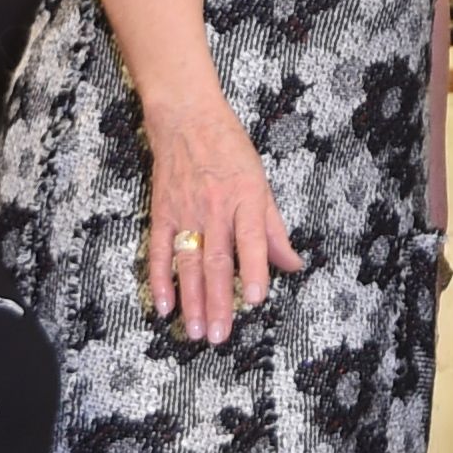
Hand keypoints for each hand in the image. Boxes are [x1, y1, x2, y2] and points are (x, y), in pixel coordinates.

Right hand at [146, 106, 301, 342]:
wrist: (186, 118)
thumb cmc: (229, 149)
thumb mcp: (261, 183)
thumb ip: (274, 229)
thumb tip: (293, 265)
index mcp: (246, 198)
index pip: (251, 239)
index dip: (255, 269)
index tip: (257, 299)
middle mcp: (215, 208)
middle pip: (217, 261)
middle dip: (219, 301)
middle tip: (220, 335)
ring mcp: (185, 212)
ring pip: (189, 263)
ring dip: (191, 300)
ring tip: (196, 331)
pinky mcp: (162, 213)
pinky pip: (159, 251)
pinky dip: (160, 279)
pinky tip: (164, 306)